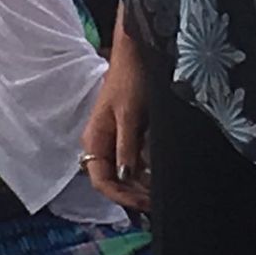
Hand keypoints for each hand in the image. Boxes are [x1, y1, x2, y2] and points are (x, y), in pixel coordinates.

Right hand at [82, 21, 150, 210]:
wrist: (137, 51)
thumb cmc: (131, 78)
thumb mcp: (130, 114)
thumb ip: (126, 146)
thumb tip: (124, 176)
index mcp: (94, 138)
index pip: (101, 181)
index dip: (121, 196)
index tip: (143, 203)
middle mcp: (101, 141)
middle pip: (113, 179)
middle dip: (133, 193)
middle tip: (157, 202)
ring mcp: (114, 137)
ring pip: (125, 171)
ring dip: (141, 183)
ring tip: (161, 191)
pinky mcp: (128, 131)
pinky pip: (133, 158)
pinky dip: (146, 168)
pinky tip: (160, 172)